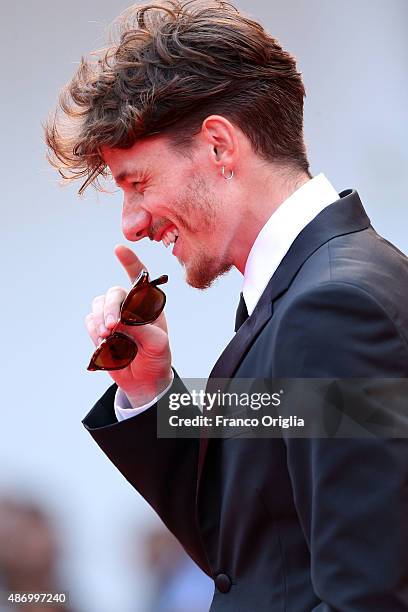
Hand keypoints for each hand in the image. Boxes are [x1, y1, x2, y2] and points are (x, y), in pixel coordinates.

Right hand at [85, 245, 172, 405]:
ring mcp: (113, 317)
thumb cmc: (157, 358)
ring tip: (107, 337)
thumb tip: (119, 321)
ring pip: (98, 306)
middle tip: (112, 327)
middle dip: (110, 308)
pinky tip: (103, 343)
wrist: (144, 381)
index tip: (119, 249)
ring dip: (100, 320)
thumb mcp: (157, 344)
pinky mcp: (100, 330)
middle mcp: (129, 306)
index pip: (139, 278)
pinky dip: (94, 332)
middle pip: (114, 294)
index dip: (130, 262)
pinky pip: (90, 322)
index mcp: (148, 304)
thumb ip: (140, 329)